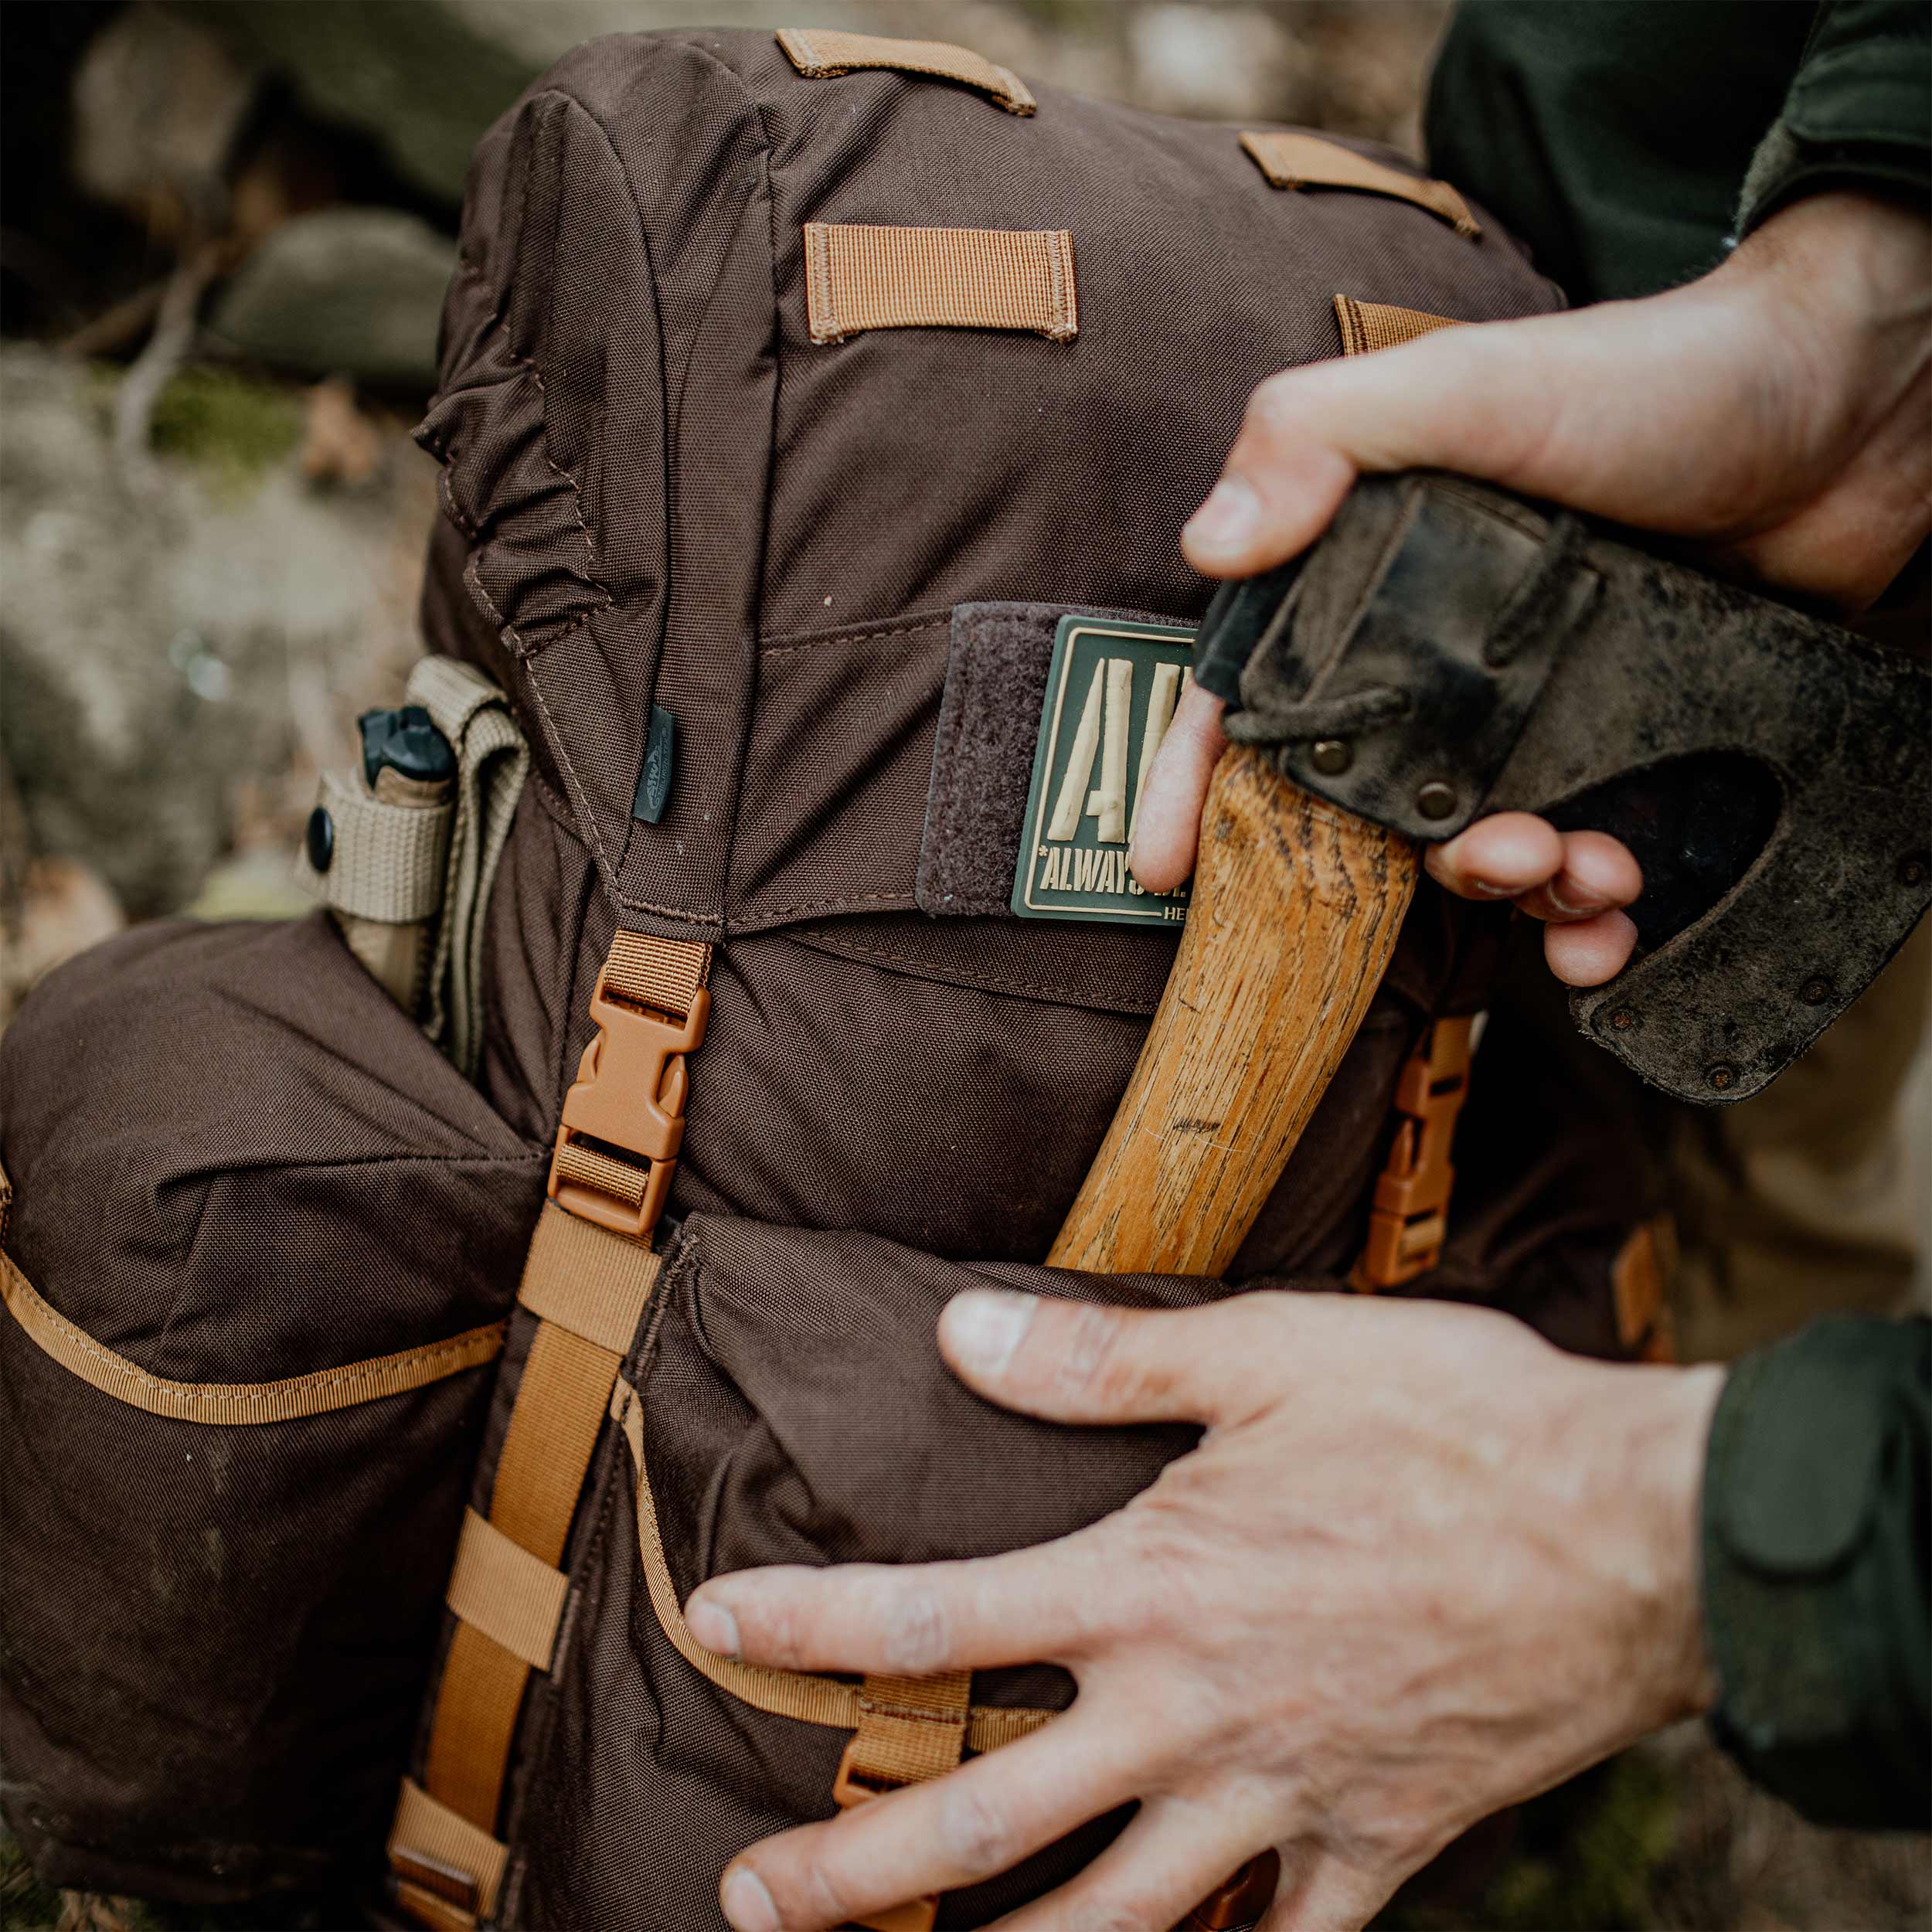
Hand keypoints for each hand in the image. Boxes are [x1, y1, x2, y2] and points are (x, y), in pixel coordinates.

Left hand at [688, 1289, 1721, 1931]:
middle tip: (744, 1897)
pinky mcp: (1377, 1851)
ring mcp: (1282, 1802)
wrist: (1641, 1534)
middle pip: (987, 1818)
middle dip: (850, 1871)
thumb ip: (1101, 1357)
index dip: (810, 1621)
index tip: (716, 1620)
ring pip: (1116, 1927)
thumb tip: (955, 1328)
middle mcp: (1194, 1715)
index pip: (939, 1617)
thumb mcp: (1269, 1354)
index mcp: (1153, 1585)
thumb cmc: (1454, 1424)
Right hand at [1133, 189, 1931, 985]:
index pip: (1252, 691)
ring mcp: (1530, 711)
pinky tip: (1613, 924)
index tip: (1167, 868)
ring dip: (1517, 896)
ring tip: (1581, 875)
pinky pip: (1577, 865)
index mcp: (1370, 581)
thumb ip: (1323, 435)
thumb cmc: (1651, 378)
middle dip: (1413, 861)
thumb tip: (1208, 545)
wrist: (1848, 407)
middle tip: (1495, 859)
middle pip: (1369, 803)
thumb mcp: (1467, 385)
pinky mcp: (1618, 747)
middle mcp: (1436, 659)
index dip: (1199, 781)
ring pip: (1478, 849)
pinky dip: (1586, 922)